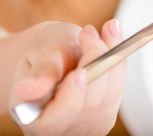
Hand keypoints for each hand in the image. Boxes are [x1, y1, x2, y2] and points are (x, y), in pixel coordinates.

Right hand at [9, 20, 125, 135]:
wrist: (54, 58)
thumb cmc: (44, 56)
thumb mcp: (39, 55)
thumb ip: (41, 72)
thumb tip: (29, 89)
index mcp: (36, 119)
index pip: (62, 114)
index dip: (73, 93)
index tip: (79, 69)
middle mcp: (63, 129)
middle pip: (93, 102)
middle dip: (97, 62)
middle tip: (88, 31)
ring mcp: (88, 125)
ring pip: (111, 93)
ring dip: (113, 57)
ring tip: (106, 29)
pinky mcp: (105, 115)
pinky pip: (119, 89)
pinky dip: (119, 62)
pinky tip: (112, 40)